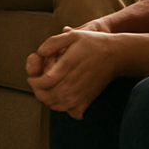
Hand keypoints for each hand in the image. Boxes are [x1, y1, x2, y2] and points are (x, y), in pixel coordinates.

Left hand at [26, 27, 148, 119]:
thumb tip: (39, 53)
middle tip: (39, 82)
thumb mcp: (72, 35)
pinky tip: (62, 97)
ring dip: (48, 99)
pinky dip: (63, 108)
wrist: (116, 55)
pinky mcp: (88, 101)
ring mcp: (81, 95)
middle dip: (38, 90)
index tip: (33, 76)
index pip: (43, 82)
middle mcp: (73, 83)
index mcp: (67, 66)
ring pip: (56, 106)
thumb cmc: (92, 44)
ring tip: (49, 88)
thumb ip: (53, 42)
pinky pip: (71, 113)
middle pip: (47, 97)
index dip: (34, 81)